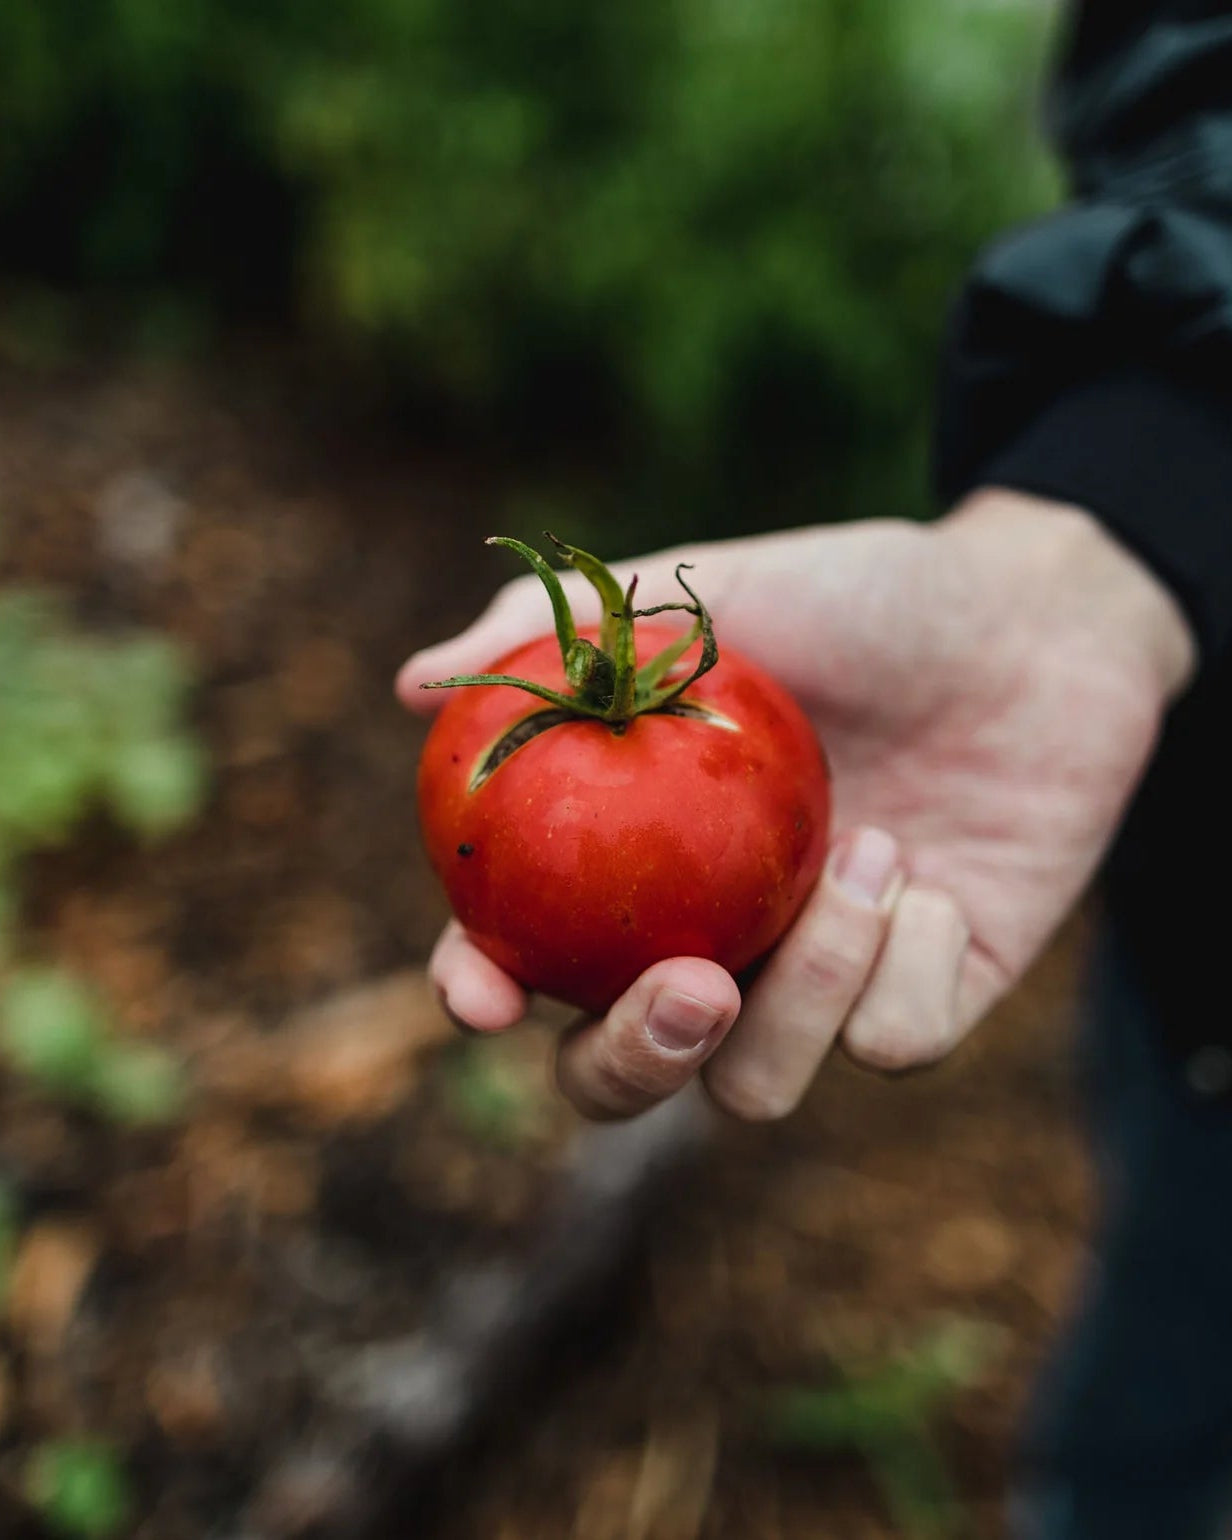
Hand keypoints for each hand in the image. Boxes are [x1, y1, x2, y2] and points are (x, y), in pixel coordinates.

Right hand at [398, 491, 1193, 1119]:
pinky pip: (892, 1047)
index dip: (478, 991)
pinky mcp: (926, 1001)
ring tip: (866, 850)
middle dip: (633, 1063)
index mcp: (636, 873)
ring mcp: (814, 989)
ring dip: (806, 985)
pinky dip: (900, 968)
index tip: (477, 985)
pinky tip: (927, 873)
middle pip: (622, 1079)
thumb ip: (560, 633)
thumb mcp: (703, 592)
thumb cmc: (852, 599)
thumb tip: (411, 686)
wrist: (1029, 620)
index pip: (523, 960)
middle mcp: (711, 946)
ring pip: (756, 1086)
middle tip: (688, 984)